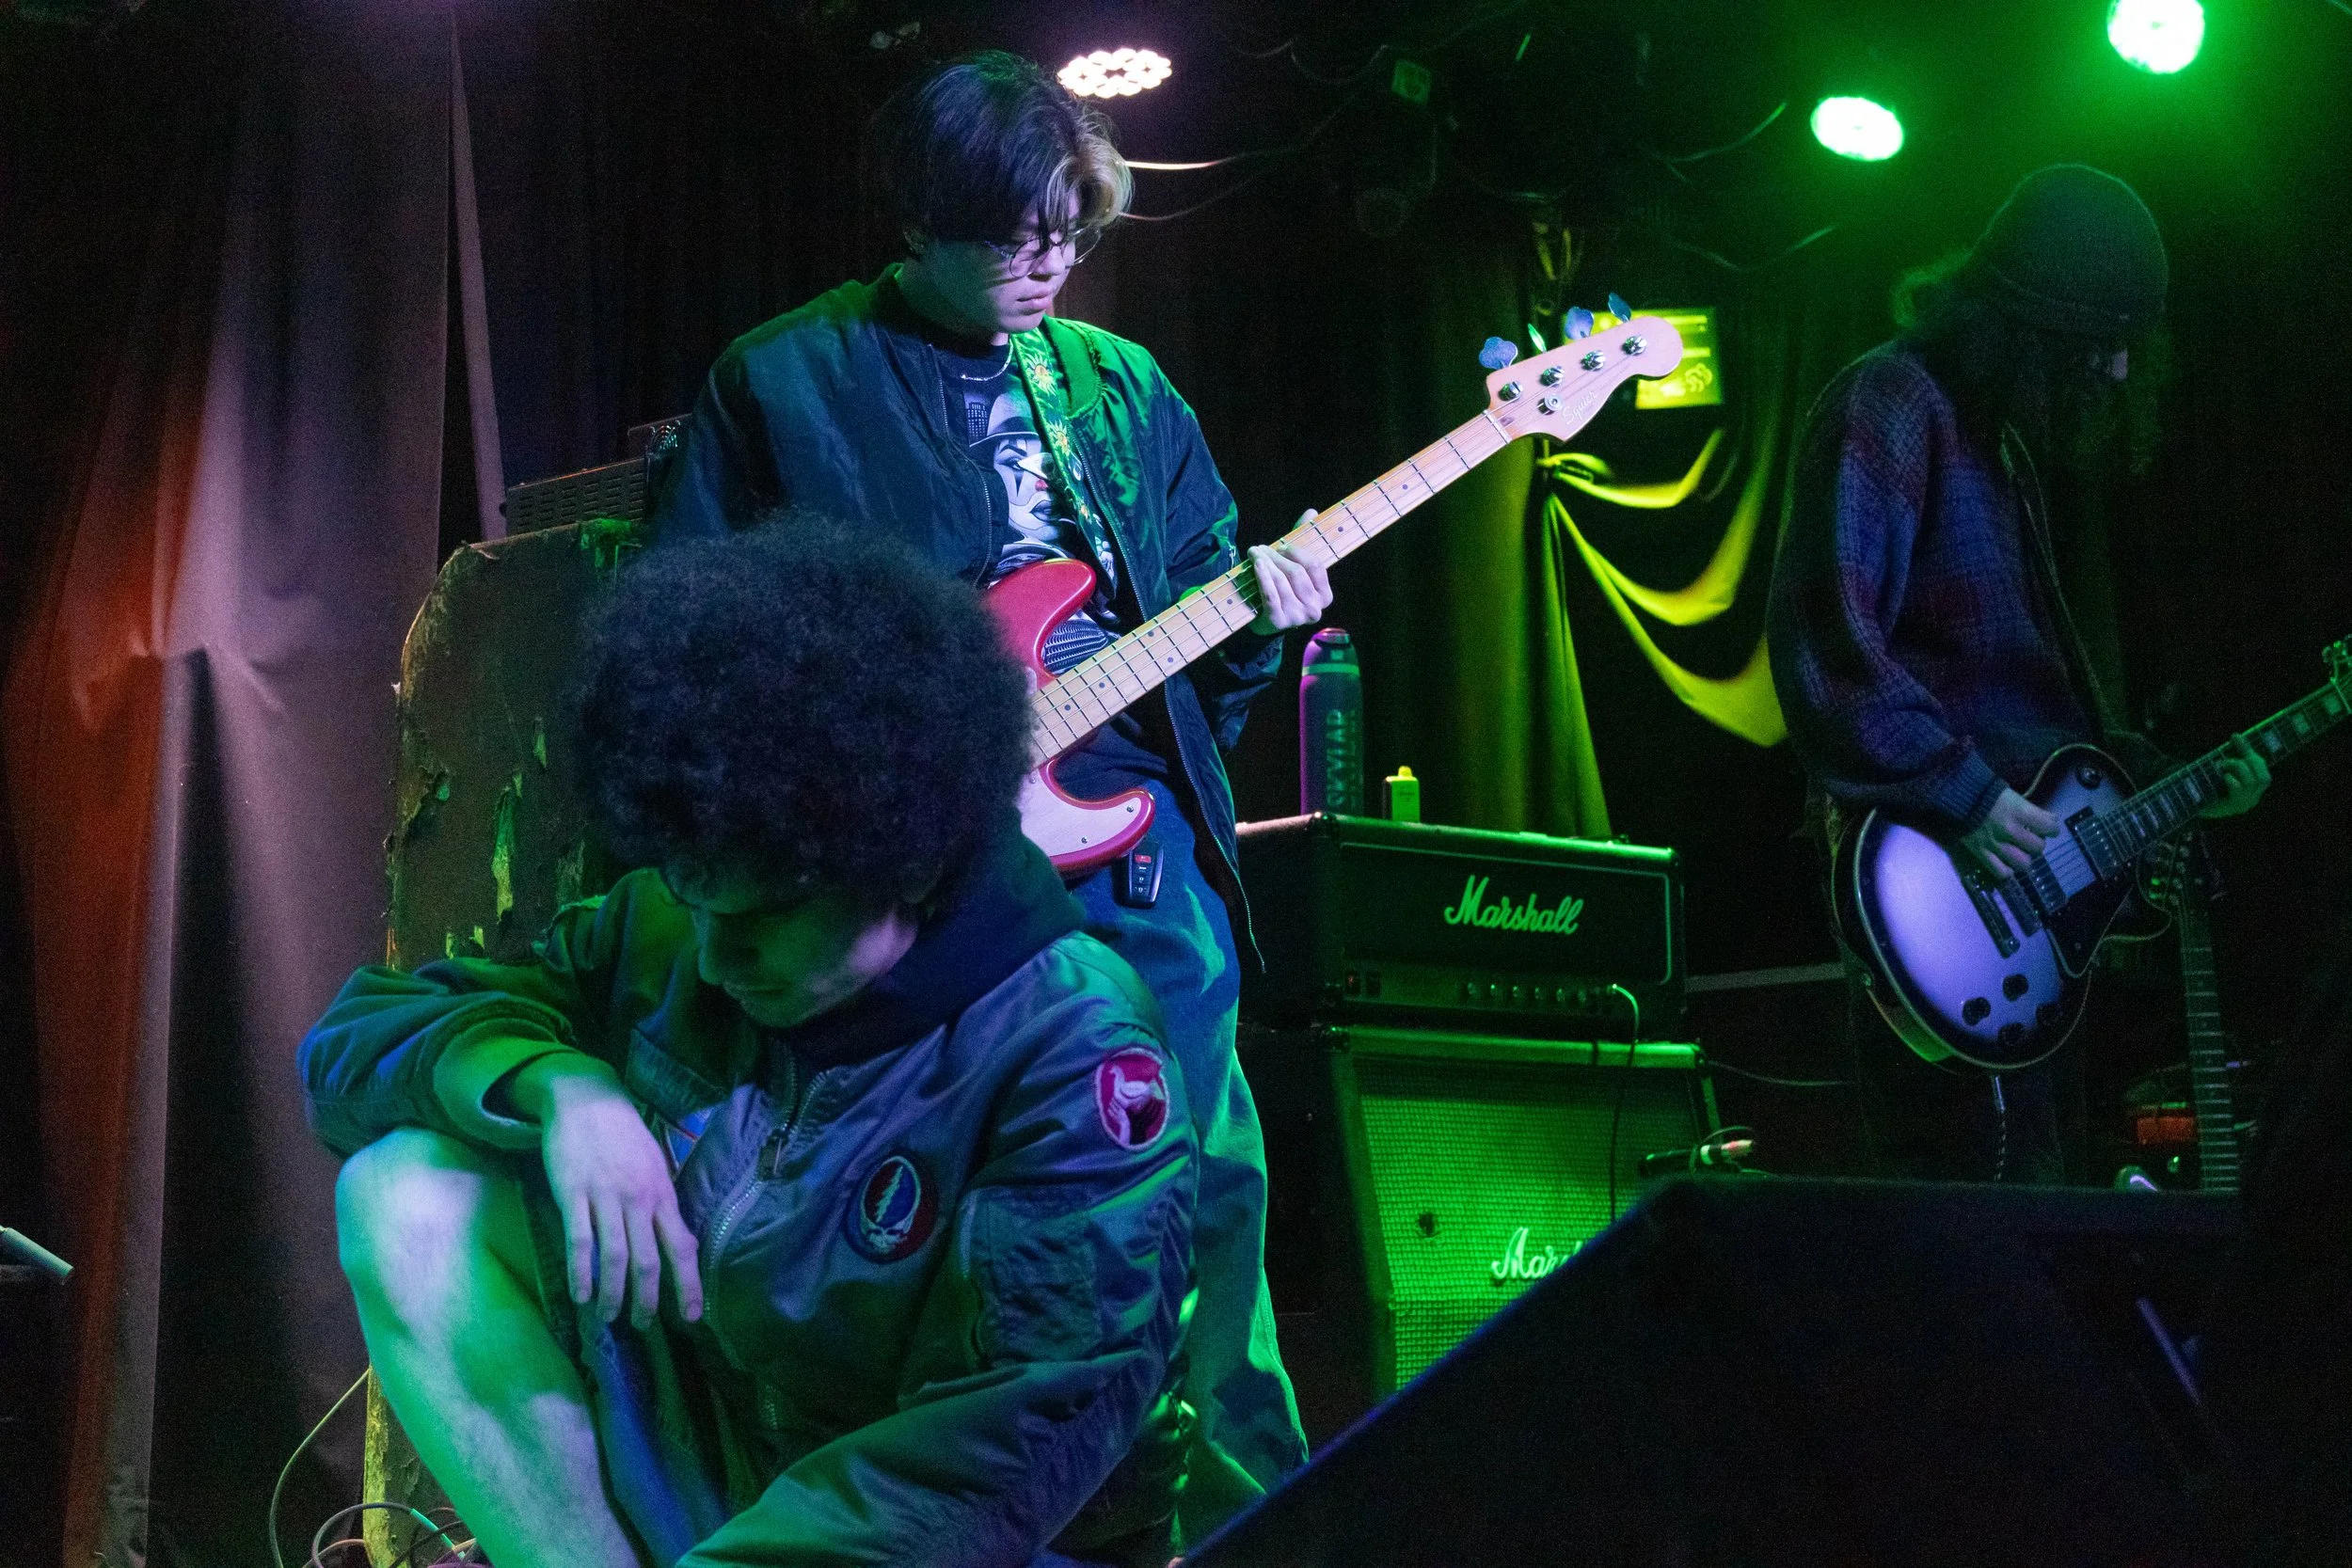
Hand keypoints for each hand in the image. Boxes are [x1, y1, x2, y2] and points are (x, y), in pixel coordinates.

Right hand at [512, 1057, 703, 1328]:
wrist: (587, 1099)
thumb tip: (675, 1244)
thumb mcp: (654, 1167)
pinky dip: (581, 1272)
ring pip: (615, 1257)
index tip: (692, 1316)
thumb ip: (662, 1204)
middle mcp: (639, 1199)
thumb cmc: (624, 1136)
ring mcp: (606, 1197)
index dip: (688, 1284)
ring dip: (613, 1294)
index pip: (682, 1247)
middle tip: (643, 1326)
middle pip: (648, 1261)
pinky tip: (580, 1295)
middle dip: (647, 1300)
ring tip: (609, 1318)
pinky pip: (579, 1240)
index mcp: (663, 1194)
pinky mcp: (573, 1194)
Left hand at [1246, 515, 1333, 634]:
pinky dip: (1261, 576)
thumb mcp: (1294, 567)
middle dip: (1277, 556)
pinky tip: (1254, 564)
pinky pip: (1270, 594)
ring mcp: (1297, 618)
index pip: (1315, 565)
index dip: (1296, 552)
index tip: (1281, 546)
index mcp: (1325, 596)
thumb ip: (1303, 542)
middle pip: (1296, 573)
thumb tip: (1311, 511)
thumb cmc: (1281, 590)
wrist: (1261, 621)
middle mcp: (1315, 610)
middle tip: (1262, 548)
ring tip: (1254, 553)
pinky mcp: (1278, 622)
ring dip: (1266, 563)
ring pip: (1281, 582)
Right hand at [1957, 787, 2060, 880]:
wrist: (1955, 796)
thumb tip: (2047, 819)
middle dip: (2037, 842)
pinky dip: (2007, 870)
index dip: (2052, 827)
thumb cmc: (1985, 791)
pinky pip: (2001, 872)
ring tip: (2020, 851)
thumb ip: (2029, 809)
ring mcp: (1996, 845)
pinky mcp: (1981, 853)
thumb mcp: (2012, 795)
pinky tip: (2007, 863)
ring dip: (2025, 858)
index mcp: (2019, 812)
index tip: (2049, 827)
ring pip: (2023, 863)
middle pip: (2038, 847)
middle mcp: (2011, 831)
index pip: (2050, 827)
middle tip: (2031, 837)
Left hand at [2200, 733, 2270, 818]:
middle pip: (2264, 777)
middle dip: (2249, 761)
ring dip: (2239, 768)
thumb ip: (2232, 758)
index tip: (2235, 735)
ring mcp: (2245, 803)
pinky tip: (2224, 776)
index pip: (2261, 766)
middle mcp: (2253, 797)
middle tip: (2228, 757)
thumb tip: (2236, 736)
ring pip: (2253, 782)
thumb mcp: (2223, 770)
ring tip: (2223, 765)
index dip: (2249, 750)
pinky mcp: (2233, 807)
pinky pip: (2239, 791)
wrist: (2192, 807)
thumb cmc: (2209, 786)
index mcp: (2253, 786)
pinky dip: (2232, 780)